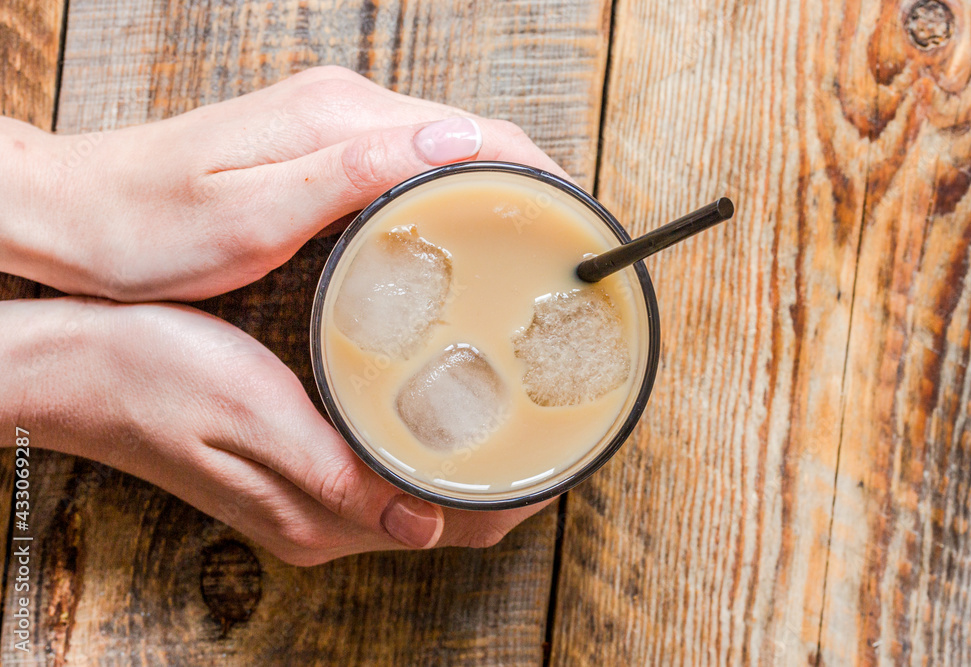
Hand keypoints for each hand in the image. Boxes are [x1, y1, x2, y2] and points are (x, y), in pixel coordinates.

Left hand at [0, 66, 567, 301]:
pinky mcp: (322, 154)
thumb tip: (452, 143)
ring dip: (493, 192)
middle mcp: (346, 111)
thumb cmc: (150, 227)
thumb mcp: (249, 213)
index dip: (536, 172)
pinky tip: (459, 237)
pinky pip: (410, 168)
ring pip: (444, 152)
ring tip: (528, 249)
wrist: (79, 214)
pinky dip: (450, 197)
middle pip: (470, 136)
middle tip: (563, 249)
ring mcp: (335, 130)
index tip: (576, 218)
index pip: (473, 130)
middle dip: (529, 184)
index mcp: (339, 120)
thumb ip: (350, 175)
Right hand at [3, 298, 548, 564]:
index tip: (568, 447)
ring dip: (472, 460)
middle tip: (555, 412)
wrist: (74, 369)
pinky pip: (387, 472)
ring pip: (422, 492)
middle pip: (450, 511)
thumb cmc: (150, 377)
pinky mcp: (295, 471)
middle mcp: (322, 518)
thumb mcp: (247, 414)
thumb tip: (421, 525)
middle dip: (511, 476)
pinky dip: (427, 447)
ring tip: (516, 403)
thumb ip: (333, 475)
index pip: (455, 525)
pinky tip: (438, 402)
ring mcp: (309, 498)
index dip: (520, 494)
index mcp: (319, 514)